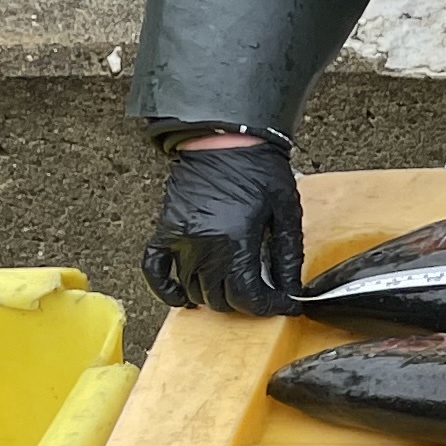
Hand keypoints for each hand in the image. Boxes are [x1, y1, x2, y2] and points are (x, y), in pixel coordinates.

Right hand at [143, 137, 305, 316]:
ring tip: (233, 290)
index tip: (283, 304)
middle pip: (219, 298)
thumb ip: (288, 256)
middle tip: (262, 294)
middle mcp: (203, 246)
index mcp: (235, 241)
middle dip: (244, 304)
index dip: (268, 306)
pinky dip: (166, 289)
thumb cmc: (259, 169)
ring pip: (192, 289)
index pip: (247, 296)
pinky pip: (155, 269)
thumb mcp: (285, 213)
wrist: (226, 139)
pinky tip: (183, 298)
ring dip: (214, 297)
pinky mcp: (166, 230)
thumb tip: (290, 290)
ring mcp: (180, 239)